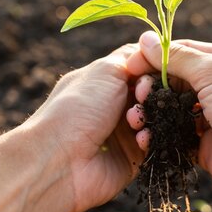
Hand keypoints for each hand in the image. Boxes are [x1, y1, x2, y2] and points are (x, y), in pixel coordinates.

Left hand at [22, 44, 144, 211]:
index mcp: (102, 84)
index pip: (139, 71)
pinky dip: (149, 140)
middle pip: (149, 95)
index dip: (149, 71)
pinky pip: (151, 146)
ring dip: (149, 117)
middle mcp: (112, 108)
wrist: (59, 159)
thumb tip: (151, 50)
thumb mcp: (105, 70)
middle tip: (143, 97)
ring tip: (135, 122)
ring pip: (153, 120)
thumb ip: (132, 57)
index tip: (148, 75)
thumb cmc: (78, 108)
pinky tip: (140, 140)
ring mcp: (121, 135)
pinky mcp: (130, 160)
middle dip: (151, 95)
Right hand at [125, 32, 211, 211]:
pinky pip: (178, 139)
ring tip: (135, 119)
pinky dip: (161, 138)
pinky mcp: (210, 150)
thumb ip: (179, 58)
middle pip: (177, 82)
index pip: (186, 52)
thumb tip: (145, 40)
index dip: (155, 57)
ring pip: (175, 112)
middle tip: (133, 96)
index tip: (128, 64)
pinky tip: (144, 139)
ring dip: (154, 115)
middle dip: (153, 88)